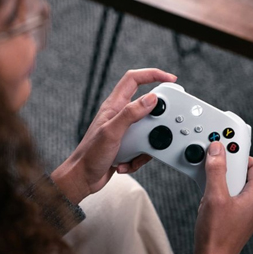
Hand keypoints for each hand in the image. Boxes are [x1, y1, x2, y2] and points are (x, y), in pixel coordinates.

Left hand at [50, 68, 176, 203]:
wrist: (82, 179)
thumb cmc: (90, 155)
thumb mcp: (112, 132)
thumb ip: (131, 113)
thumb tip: (151, 98)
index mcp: (114, 105)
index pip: (134, 79)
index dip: (153, 74)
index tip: (170, 79)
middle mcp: (119, 115)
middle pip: (146, 105)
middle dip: (156, 119)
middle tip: (160, 126)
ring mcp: (124, 130)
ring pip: (147, 129)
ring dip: (147, 144)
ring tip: (135, 153)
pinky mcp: (127, 144)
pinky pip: (143, 147)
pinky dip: (138, 158)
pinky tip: (125, 163)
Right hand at [193, 142, 252, 253]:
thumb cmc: (216, 235)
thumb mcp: (214, 197)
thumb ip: (216, 171)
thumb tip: (217, 150)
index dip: (242, 154)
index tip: (227, 147)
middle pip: (245, 174)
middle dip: (227, 167)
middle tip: (213, 162)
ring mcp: (246, 213)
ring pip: (236, 186)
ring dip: (221, 180)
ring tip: (207, 183)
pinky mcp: (236, 220)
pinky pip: (231, 198)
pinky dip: (219, 193)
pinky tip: (206, 197)